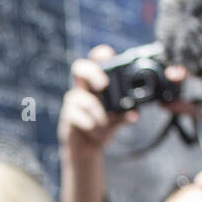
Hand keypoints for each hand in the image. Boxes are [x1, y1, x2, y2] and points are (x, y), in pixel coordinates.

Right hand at [58, 45, 141, 159]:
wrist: (87, 147)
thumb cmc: (103, 126)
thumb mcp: (119, 119)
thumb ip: (126, 114)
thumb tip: (134, 114)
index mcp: (96, 82)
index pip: (96, 60)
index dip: (100, 54)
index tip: (109, 55)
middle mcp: (82, 88)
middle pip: (79, 68)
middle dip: (92, 73)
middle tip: (103, 84)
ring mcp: (73, 102)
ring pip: (77, 96)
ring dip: (96, 112)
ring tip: (104, 123)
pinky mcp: (67, 116)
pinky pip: (75, 116)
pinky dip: (88, 123)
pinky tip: (94, 129)